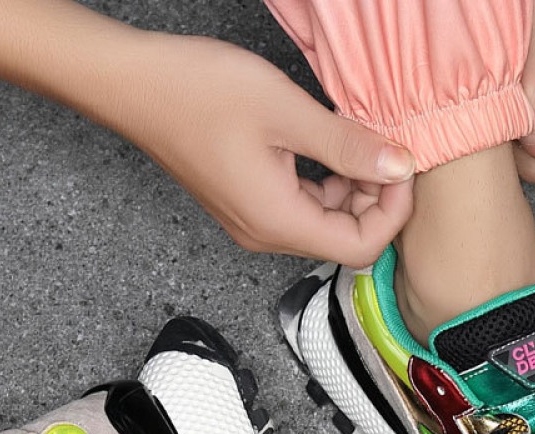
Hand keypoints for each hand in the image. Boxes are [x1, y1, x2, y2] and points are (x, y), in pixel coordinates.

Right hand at [0, 0, 414, 266]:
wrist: (131, 84)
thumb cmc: (196, 91)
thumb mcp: (285, 111)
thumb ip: (347, 146)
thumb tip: (400, 168)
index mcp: (277, 222)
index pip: (358, 248)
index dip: (391, 214)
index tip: (403, 168)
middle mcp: (265, 234)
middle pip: (343, 241)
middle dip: (374, 202)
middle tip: (385, 149)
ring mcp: (253, 222)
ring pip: (323, 224)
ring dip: (350, 190)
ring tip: (356, 141)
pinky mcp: (245, 204)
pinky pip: (300, 207)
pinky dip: (324, 183)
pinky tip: (327, 146)